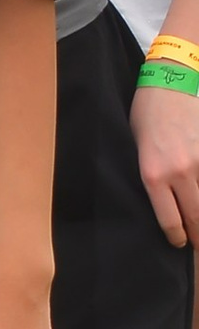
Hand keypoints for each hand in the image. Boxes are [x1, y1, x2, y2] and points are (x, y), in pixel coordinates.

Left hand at [131, 79, 198, 248]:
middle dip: (198, 237)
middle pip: (197, 217)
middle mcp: (180, 172)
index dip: (177, 237)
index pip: (171, 220)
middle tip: (197, 245)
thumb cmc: (146, 115)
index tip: (179, 243)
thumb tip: (160, 204)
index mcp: (153, 175)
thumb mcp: (136, 150)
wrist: (170, 83)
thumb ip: (150, 178)